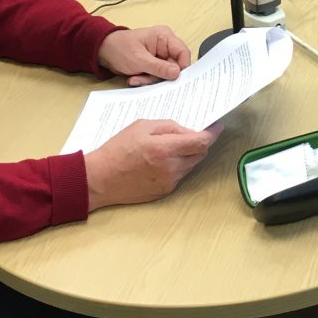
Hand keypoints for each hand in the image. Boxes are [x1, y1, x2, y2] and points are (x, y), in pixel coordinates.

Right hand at [84, 119, 222, 210]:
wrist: (100, 179)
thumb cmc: (118, 149)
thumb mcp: (142, 126)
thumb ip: (169, 127)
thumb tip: (187, 131)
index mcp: (166, 149)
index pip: (201, 142)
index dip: (212, 133)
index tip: (217, 126)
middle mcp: (172, 168)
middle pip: (200, 154)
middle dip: (199, 143)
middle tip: (190, 134)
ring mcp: (169, 182)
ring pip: (191, 165)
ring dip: (188, 155)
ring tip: (171, 146)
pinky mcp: (165, 192)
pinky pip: (180, 175)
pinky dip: (178, 165)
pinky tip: (162, 160)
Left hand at [97, 26, 191, 85]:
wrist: (103, 52)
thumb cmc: (119, 48)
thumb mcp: (139, 59)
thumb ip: (159, 67)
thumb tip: (177, 73)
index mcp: (164, 37)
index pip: (183, 52)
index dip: (182, 67)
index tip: (176, 80)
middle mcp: (165, 45)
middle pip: (174, 66)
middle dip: (160, 76)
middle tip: (146, 79)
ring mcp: (159, 56)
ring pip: (165, 74)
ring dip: (150, 79)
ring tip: (135, 78)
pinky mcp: (153, 64)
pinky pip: (156, 76)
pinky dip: (146, 80)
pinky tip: (134, 78)